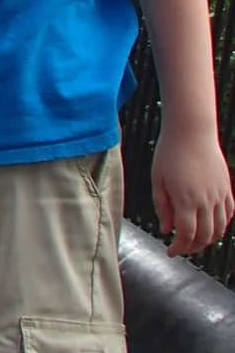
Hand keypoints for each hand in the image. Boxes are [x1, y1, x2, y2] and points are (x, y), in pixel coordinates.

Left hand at [152, 124, 234, 255]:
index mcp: (186, 200)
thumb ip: (162, 207)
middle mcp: (206, 201)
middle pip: (204, 236)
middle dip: (192, 247)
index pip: (186, 235)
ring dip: (208, 239)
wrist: (191, 133)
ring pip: (219, 228)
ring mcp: (219, 195)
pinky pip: (229, 214)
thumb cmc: (169, 154)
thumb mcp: (157, 180)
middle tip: (181, 248)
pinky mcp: (226, 188)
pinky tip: (211, 226)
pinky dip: (221, 225)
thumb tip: (166, 230)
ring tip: (194, 240)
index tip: (170, 252)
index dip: (179, 248)